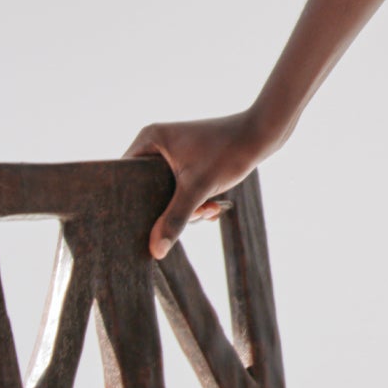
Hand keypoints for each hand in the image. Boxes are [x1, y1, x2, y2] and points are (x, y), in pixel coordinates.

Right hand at [125, 110, 277, 256]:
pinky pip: (181, 187)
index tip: (139, 223)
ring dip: (187, 207)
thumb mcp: (198, 189)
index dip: (131, 201)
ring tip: (209, 207)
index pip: (125, 176)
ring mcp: (173, 151)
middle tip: (191, 214)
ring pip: (167, 191)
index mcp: (149, 139)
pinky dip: (195, 200)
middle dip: (168, 208)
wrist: (262, 136)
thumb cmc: (228, 152)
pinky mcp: (188, 160)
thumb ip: (175, 219)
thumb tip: (155, 251)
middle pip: (146, 187)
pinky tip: (213, 207)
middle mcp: (156, 143)